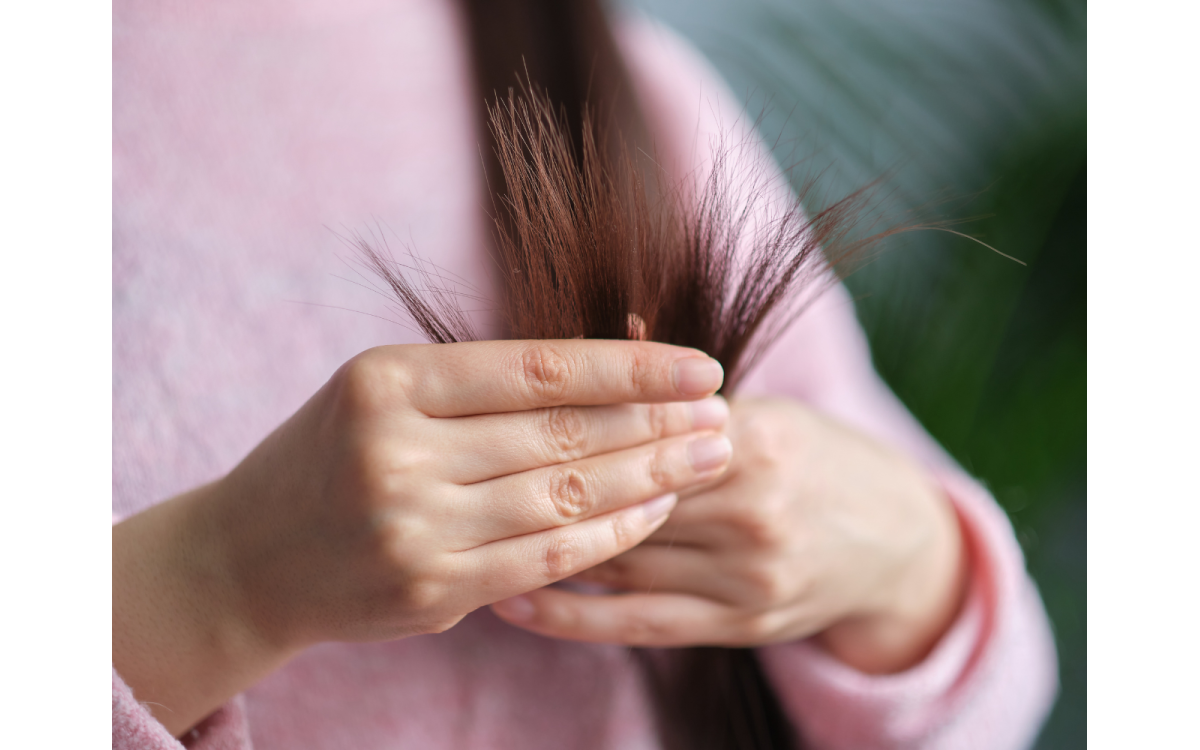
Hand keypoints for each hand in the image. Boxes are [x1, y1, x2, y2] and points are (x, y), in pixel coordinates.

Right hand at [112, 340, 732, 734]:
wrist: (249, 558)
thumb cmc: (331, 458)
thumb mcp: (386, 392)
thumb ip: (481, 385)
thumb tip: (613, 374)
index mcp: (389, 381)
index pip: (537, 368)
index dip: (630, 366)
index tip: (699, 364)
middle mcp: (397, 450)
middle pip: (561, 433)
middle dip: (656, 422)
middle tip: (721, 414)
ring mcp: (413, 525)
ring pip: (562, 495)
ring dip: (649, 476)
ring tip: (707, 457)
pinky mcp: (429, 587)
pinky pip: (545, 557)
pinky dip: (608, 535)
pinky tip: (654, 511)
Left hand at [490, 396, 966, 673]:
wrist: (898, 543)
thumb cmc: (816, 460)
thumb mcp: (769, 409)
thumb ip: (690, 387)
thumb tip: (616, 327)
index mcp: (759, 441)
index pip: (643, 430)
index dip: (570, 427)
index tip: (497, 420)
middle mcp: (754, 510)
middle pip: (625, 494)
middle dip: (546, 484)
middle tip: (466, 476)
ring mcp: (748, 575)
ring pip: (623, 557)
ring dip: (544, 545)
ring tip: (469, 534)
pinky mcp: (740, 625)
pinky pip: (638, 624)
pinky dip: (572, 616)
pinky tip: (516, 602)